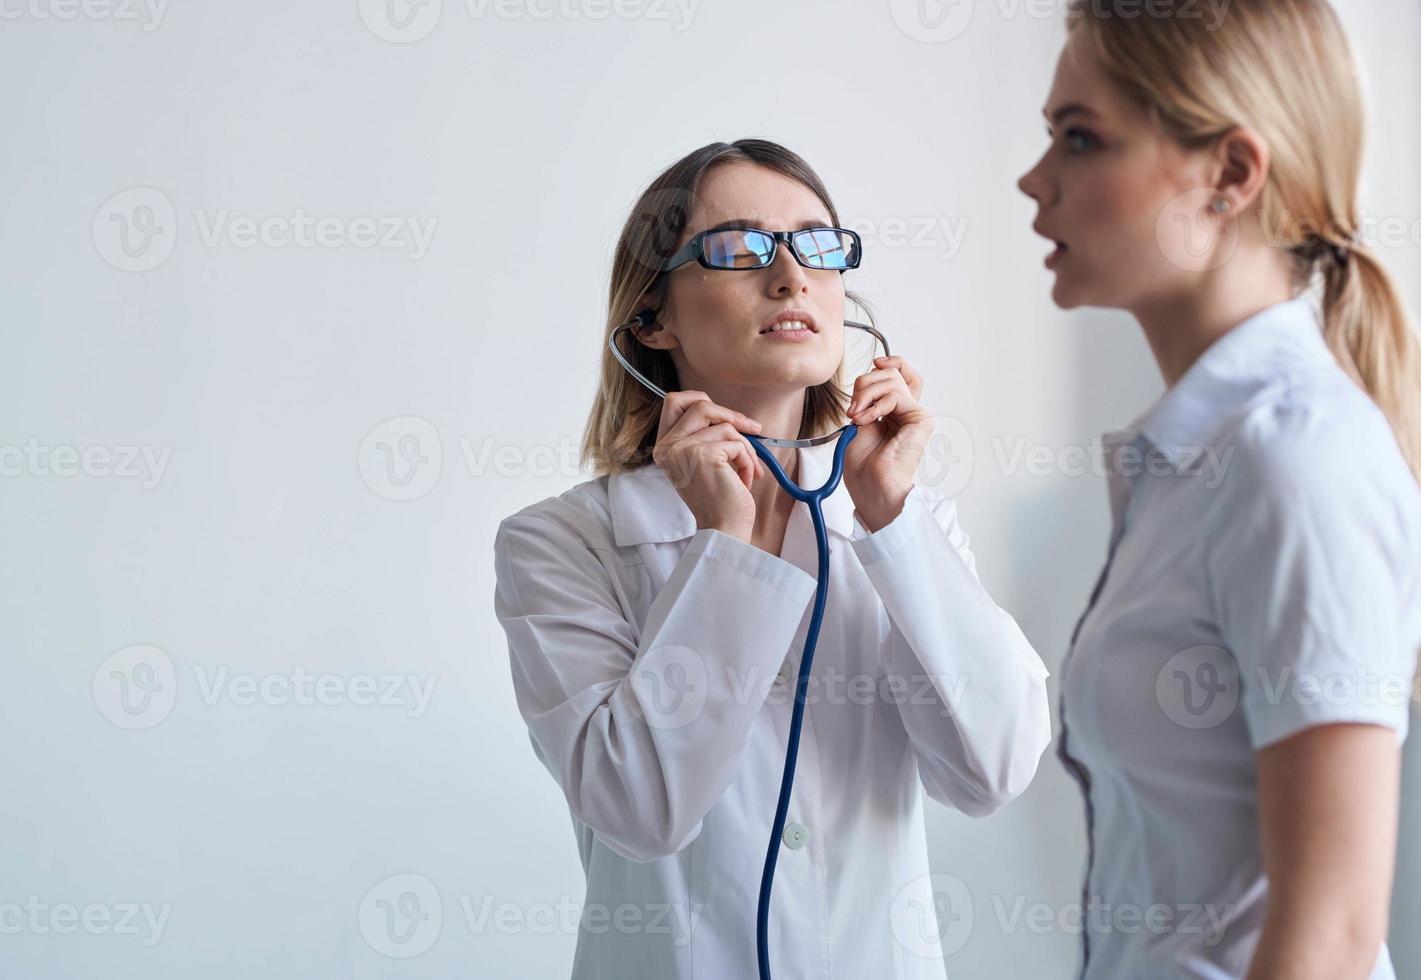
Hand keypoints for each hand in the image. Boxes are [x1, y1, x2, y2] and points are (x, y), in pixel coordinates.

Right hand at [650, 390, 766, 543]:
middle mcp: (668, 447)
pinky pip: (737, 443)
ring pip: (725, 426)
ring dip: (745, 447)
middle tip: (752, 428)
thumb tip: (729, 414)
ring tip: (747, 470)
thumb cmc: (718, 499)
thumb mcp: (701, 461)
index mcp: (664, 447)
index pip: (674, 401)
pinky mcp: (704, 455)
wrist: (723, 529)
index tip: (724, 414)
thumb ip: (703, 435)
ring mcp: (683, 449)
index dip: (701, 400)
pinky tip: (745, 480)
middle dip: (731, 415)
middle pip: (700, 404)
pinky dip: (748, 461)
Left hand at [841, 355, 933, 531]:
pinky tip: (866, 419)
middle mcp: (909, 411)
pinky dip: (875, 404)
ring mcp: (917, 415)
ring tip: (856, 415)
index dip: (889, 363)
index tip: (872, 364)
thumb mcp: (859, 421)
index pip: (901, 373)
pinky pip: (896, 395)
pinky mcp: (921, 420)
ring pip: (892, 379)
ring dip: (866, 394)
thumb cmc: (864, 466)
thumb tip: (868, 374)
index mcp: (896, 411)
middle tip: (853, 407)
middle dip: (865, 383)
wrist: (872, 487)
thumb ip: (867, 398)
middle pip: (893, 372)